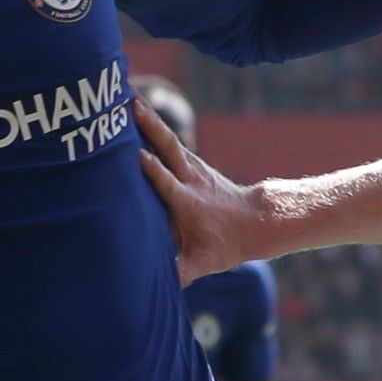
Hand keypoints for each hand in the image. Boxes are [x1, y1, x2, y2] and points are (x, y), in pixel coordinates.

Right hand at [136, 96, 277, 278]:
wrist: (255, 221)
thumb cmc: (225, 245)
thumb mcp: (204, 263)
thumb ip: (181, 273)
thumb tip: (155, 290)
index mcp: (189, 203)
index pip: (168, 184)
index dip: (154, 172)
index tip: (137, 156)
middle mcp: (190, 179)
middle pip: (168, 148)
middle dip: (150, 127)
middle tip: (130, 104)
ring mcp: (191, 166)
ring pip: (167, 136)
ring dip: (147, 115)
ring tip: (126, 90)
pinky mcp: (188, 160)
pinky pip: (166, 137)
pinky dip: (151, 120)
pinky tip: (133, 101)